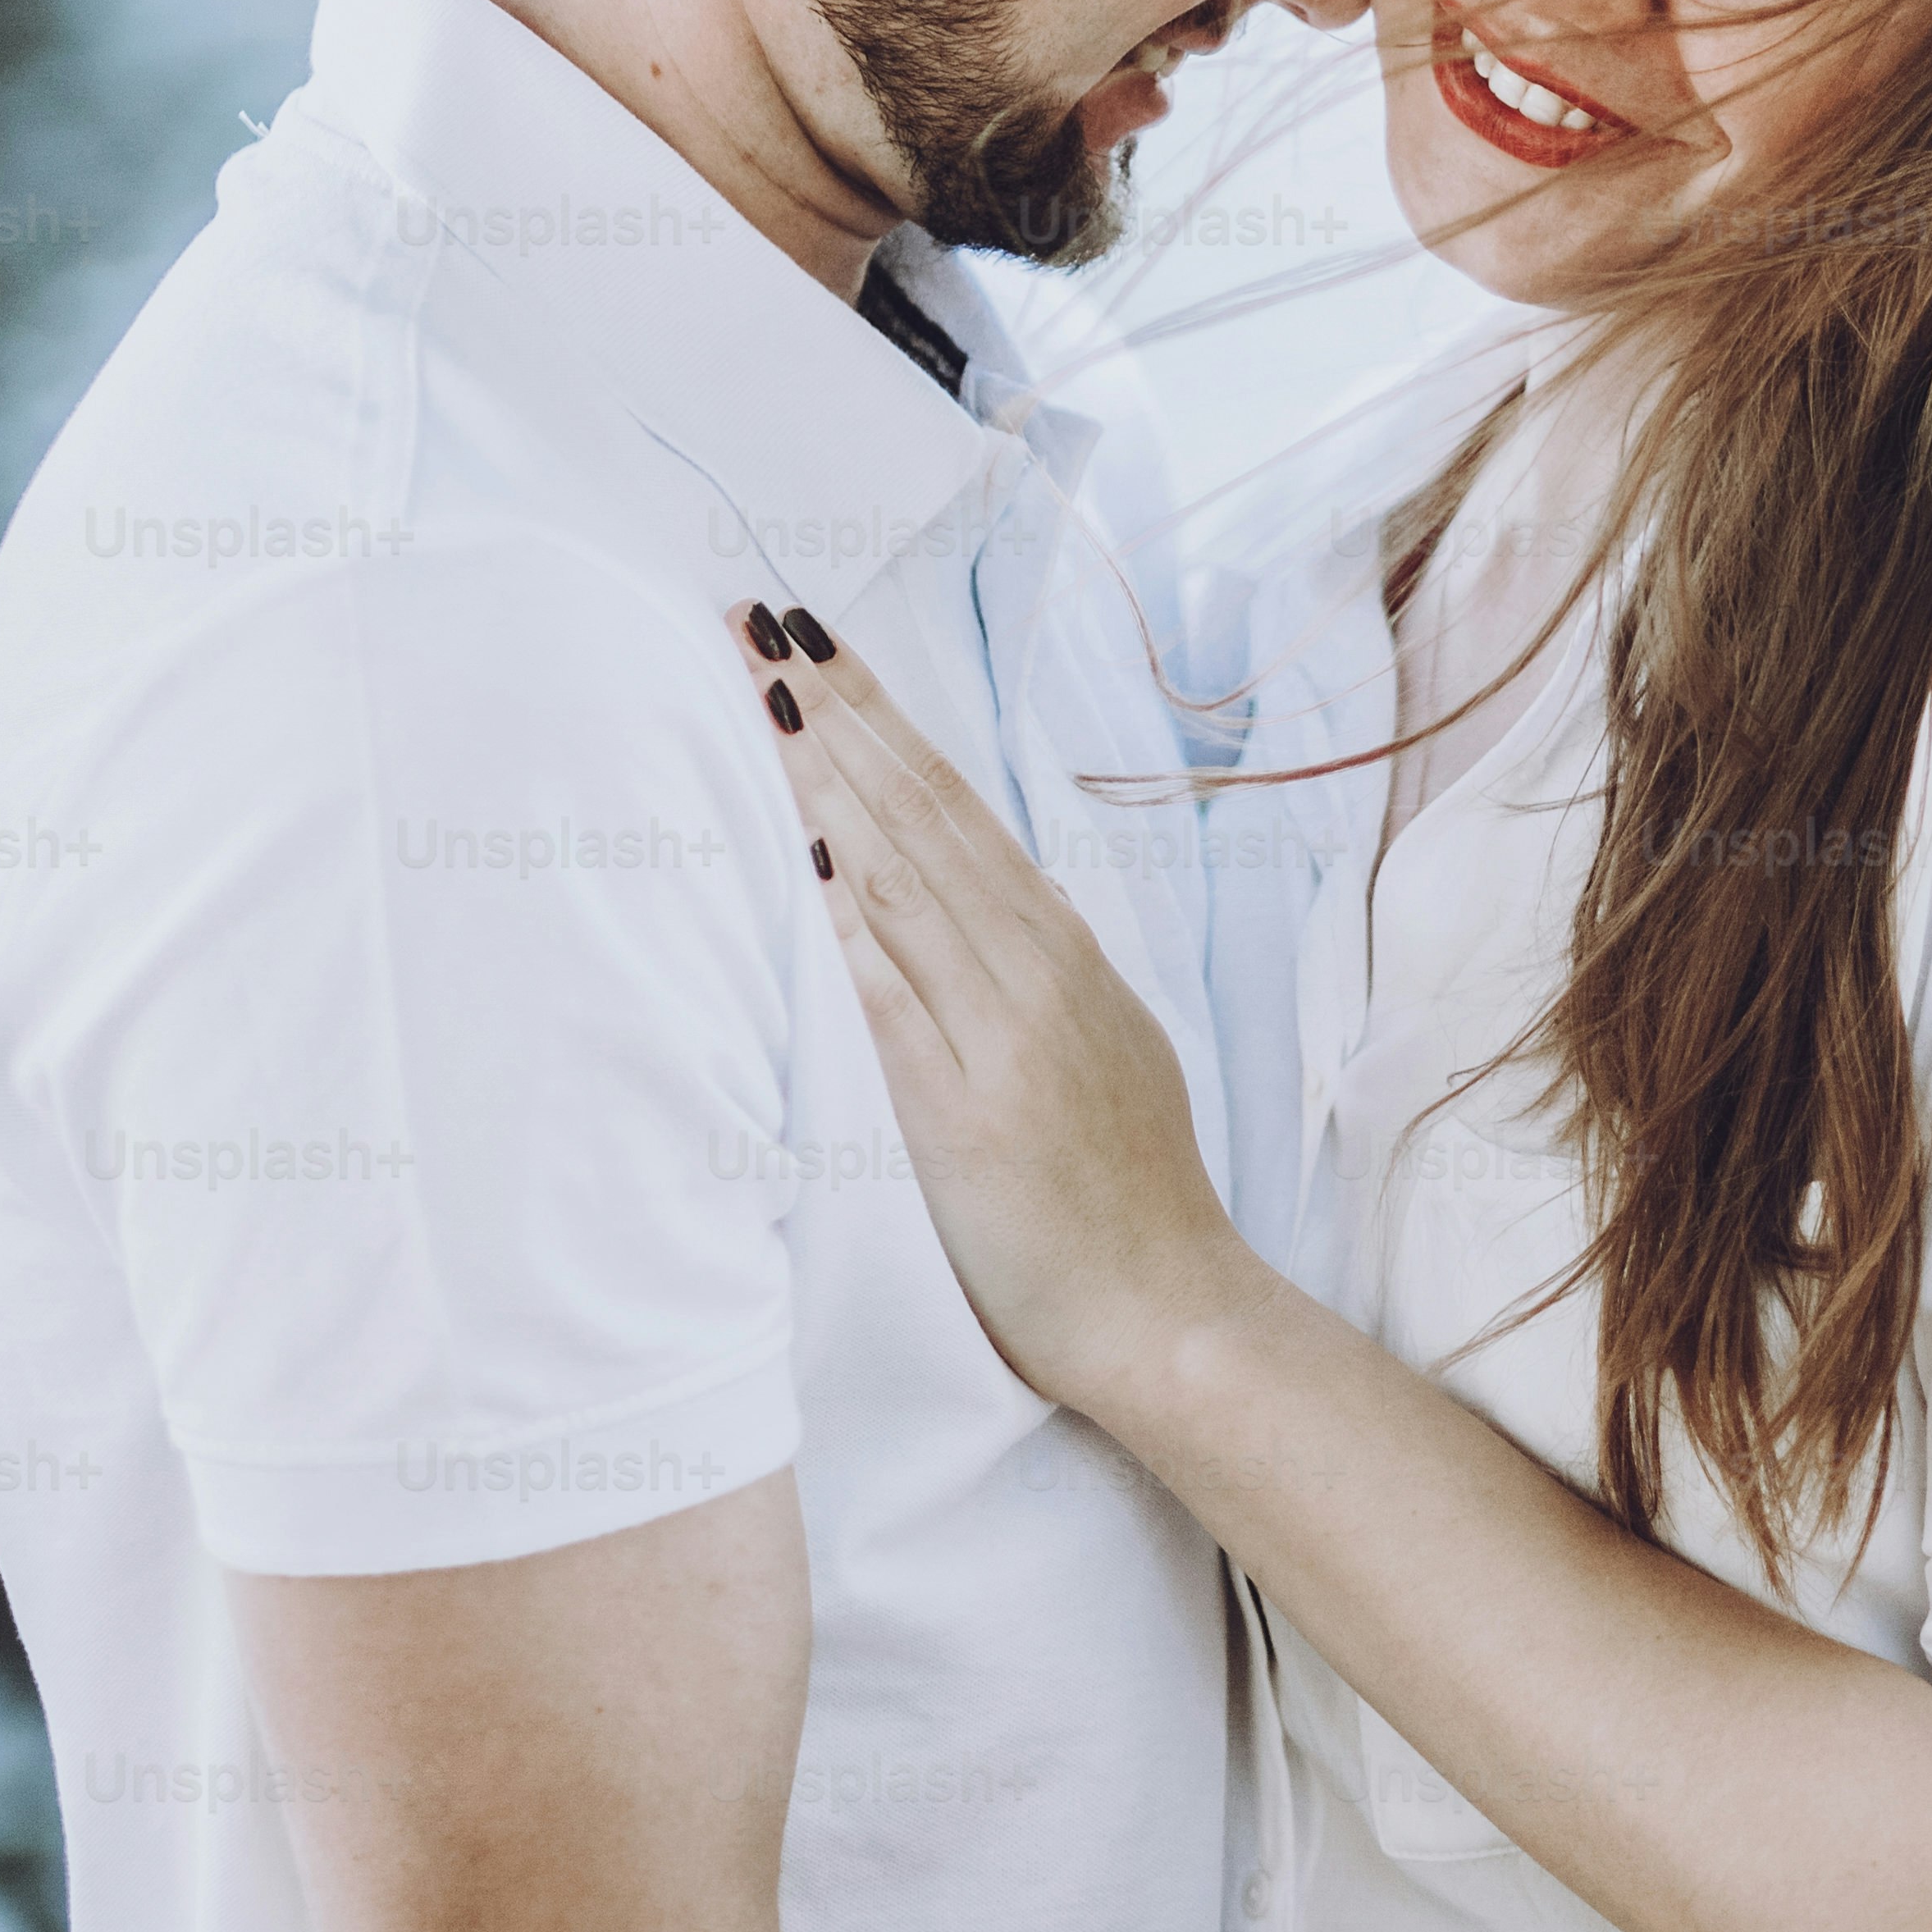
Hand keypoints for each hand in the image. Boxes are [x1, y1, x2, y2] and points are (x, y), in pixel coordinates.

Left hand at [729, 607, 1237, 1409]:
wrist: (1170, 1314)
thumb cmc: (1121, 1192)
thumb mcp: (1095, 1047)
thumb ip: (1034, 969)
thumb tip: (989, 894)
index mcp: (1056, 949)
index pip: (949, 803)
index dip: (879, 716)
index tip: (811, 643)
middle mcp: (1035, 969)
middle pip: (923, 811)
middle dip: (840, 709)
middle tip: (761, 618)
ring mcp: (1007, 1034)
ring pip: (910, 876)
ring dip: (834, 778)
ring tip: (770, 691)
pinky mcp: (971, 1111)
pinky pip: (901, 998)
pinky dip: (860, 919)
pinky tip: (812, 852)